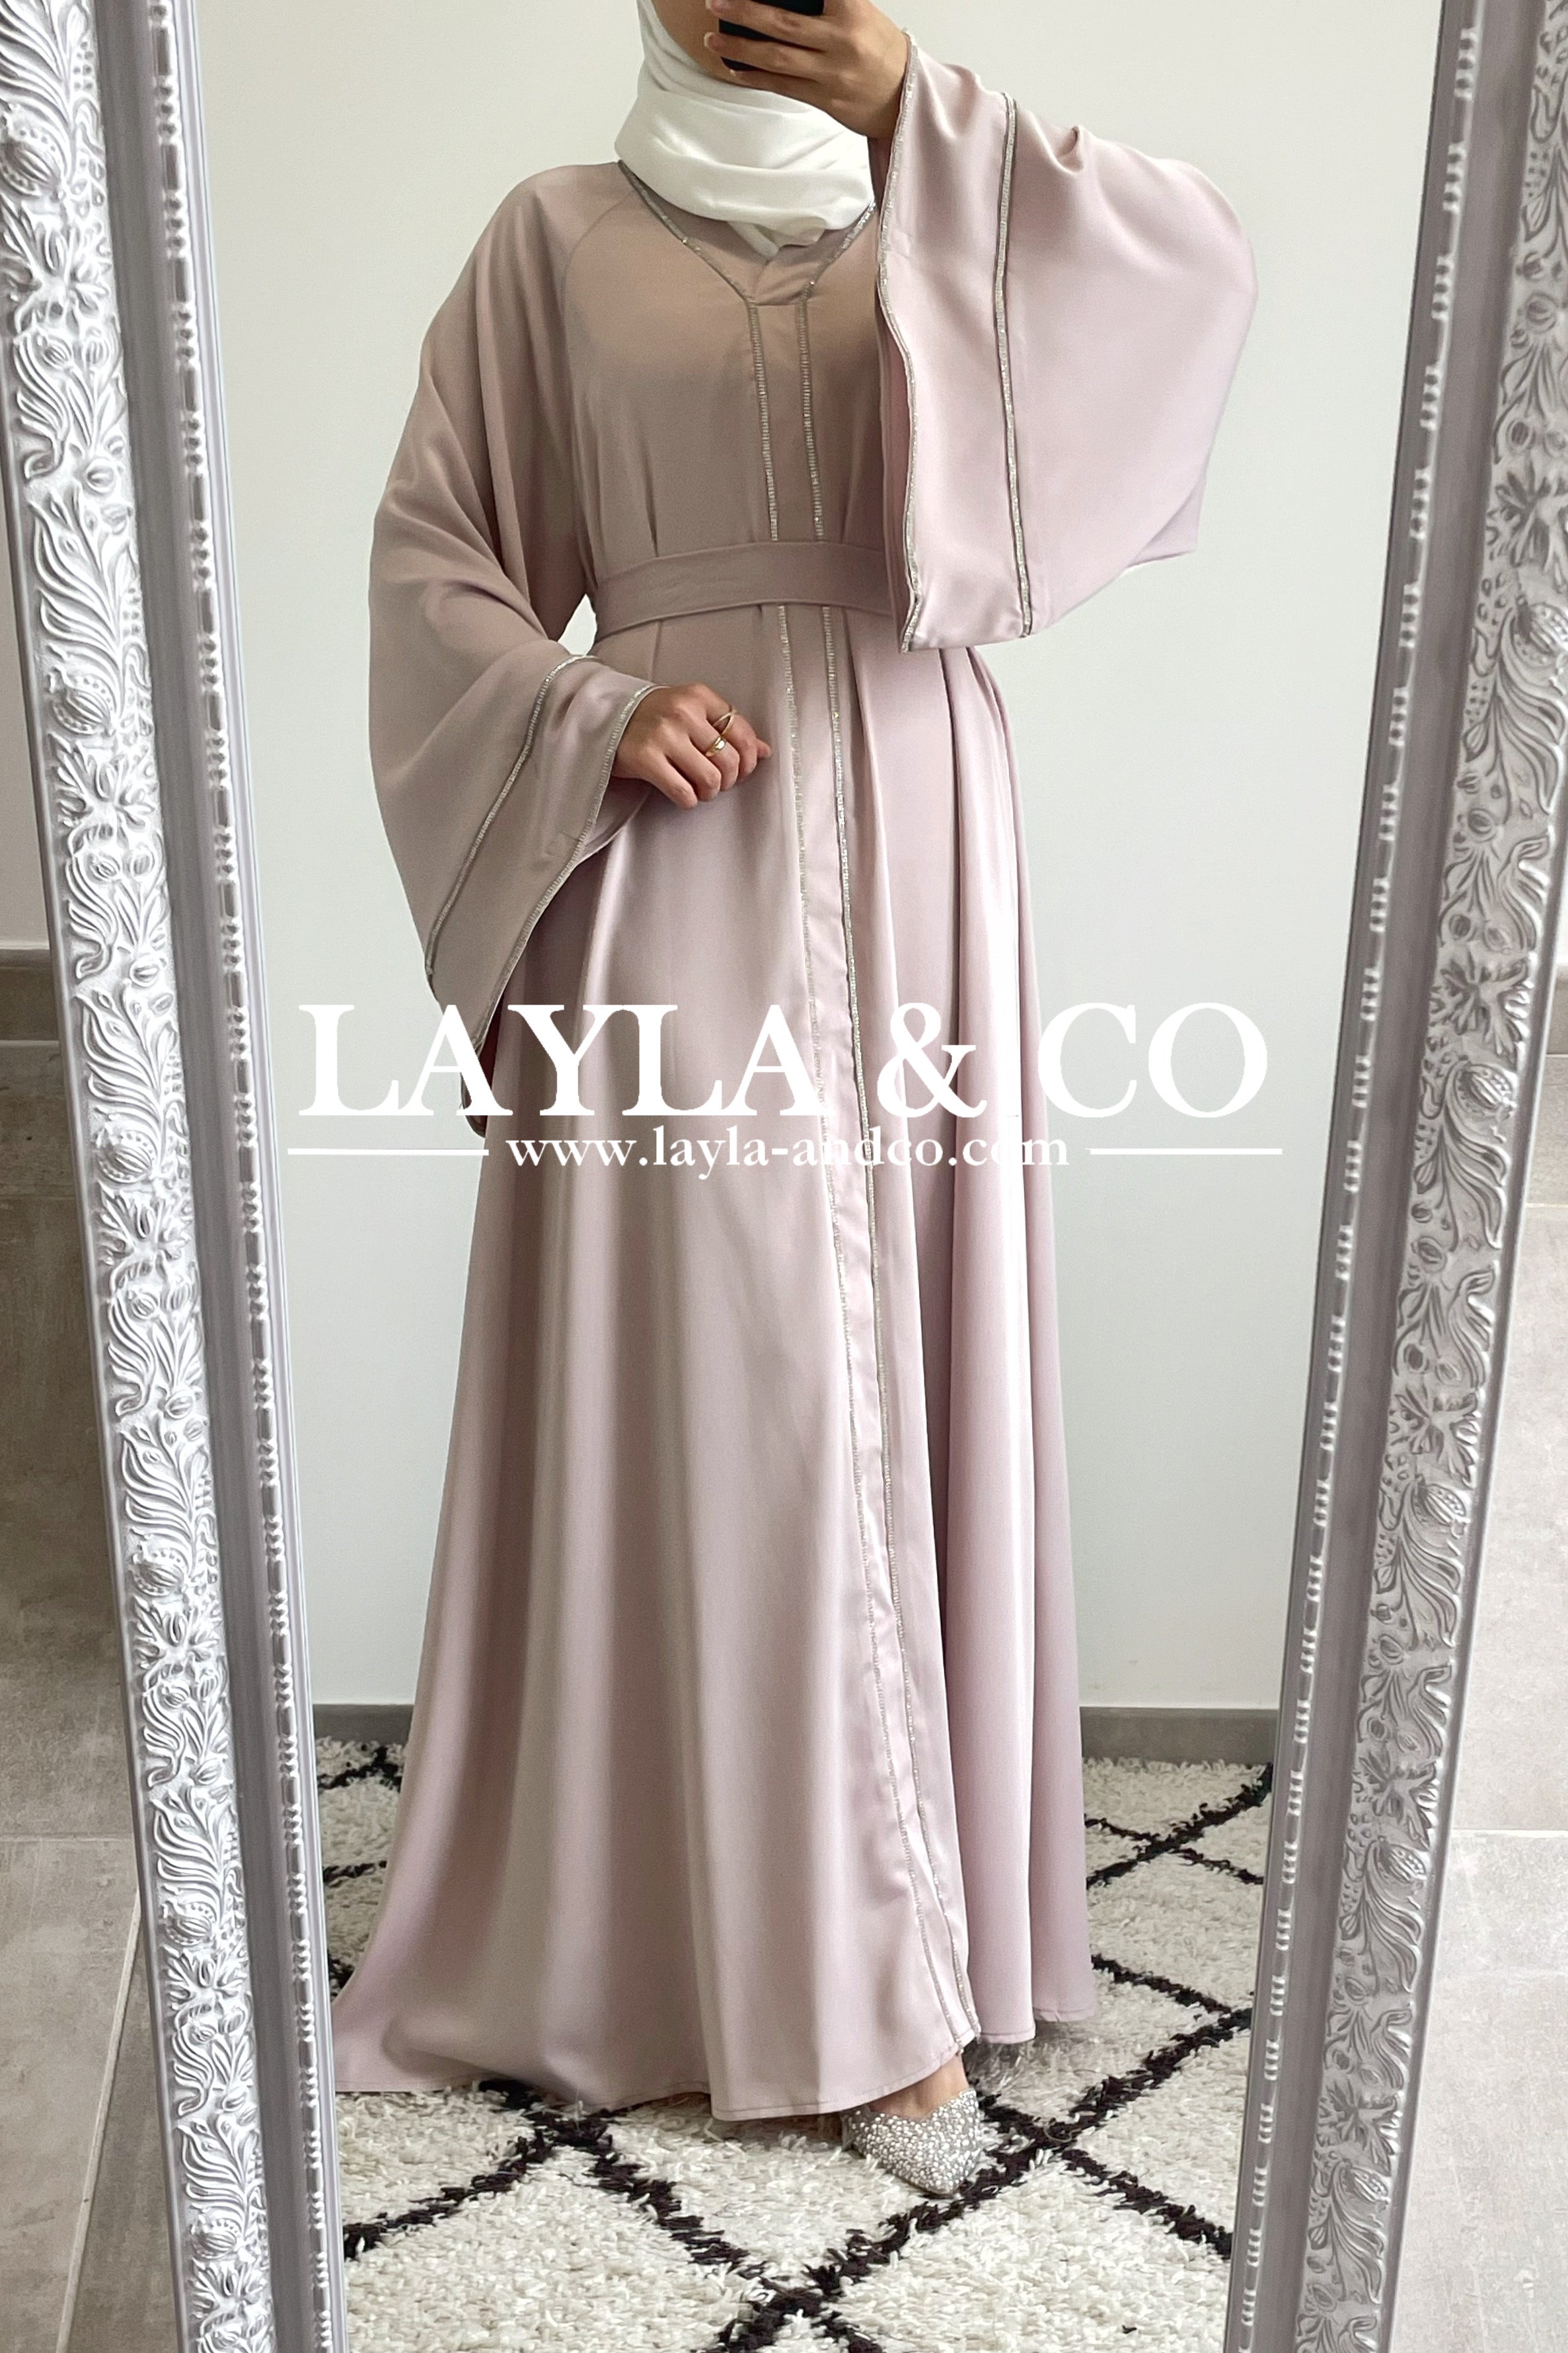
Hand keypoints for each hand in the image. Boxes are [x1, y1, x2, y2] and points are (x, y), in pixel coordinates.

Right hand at [612, 682, 770, 809]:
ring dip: (709, 792)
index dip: (749, 760)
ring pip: (710, 779)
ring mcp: (663, 734)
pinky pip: (684, 793)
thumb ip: (726, 728)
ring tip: (700, 789)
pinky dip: (689, 800)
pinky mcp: (645, 758)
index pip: (742, 732)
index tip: (742, 771)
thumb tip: (765, 751)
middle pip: (729, 760)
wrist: (603, 718)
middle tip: (717, 783)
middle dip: (728, 780)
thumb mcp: (690, 711)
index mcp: (698, 696)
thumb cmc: (652, 717)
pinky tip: (682, 794)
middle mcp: (682, 711)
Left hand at [703, 0, 909, 141]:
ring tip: (714, 40)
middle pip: (782, 24)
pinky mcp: (825, 100)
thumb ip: (827, 4)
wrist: (906, 98)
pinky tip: (735, 69)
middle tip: (716, 3)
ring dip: (740, 49)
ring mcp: (832, 74)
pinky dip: (755, 77)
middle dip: (744, 12)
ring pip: (776, 59)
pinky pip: (782, 87)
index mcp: (853, 11)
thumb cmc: (880, 51)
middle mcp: (842, 42)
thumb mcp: (861, 12)